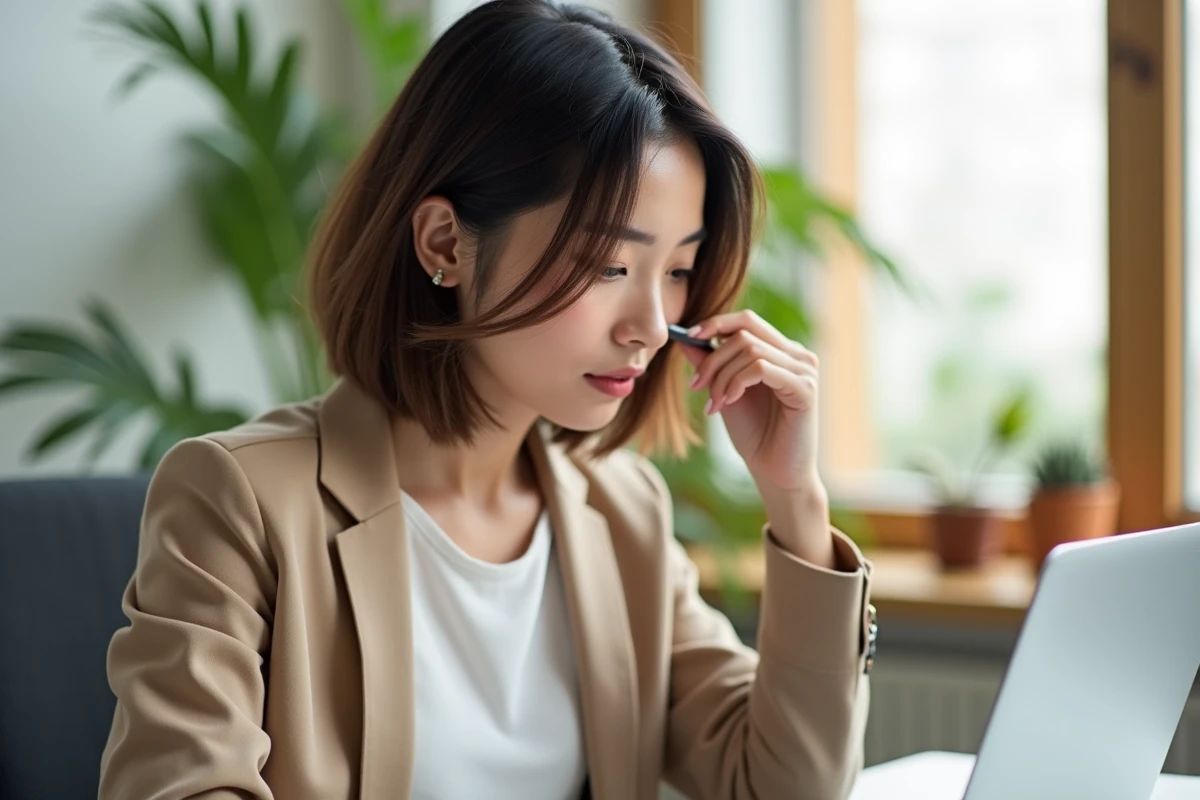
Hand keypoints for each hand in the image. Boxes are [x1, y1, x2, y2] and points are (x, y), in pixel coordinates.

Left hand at [681, 310, 832, 564]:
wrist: (775, 473)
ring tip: (713, 403)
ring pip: (750, 350)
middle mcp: (797, 356)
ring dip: (721, 376)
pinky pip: (761, 368)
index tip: (688, 337)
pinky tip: (727, 403)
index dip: (716, 323)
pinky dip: (736, 383)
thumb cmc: (754, 434)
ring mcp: (804, 371)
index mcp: (781, 352)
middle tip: (696, 386)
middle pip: (745, 333)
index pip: (748, 320)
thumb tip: (685, 337)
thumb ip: (711, 363)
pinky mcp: (805, 389)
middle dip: (712, 358)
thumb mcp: (725, 392)